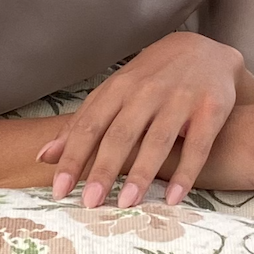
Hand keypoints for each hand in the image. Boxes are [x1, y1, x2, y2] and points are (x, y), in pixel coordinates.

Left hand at [35, 33, 243, 210]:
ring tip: (127, 203)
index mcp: (118, 89)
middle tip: (90, 202)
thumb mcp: (114, 93)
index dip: (73, 158)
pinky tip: (173, 198)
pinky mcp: (210, 109)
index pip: (90, 126)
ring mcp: (180, 100)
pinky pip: (198, 145)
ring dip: (141, 173)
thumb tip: (44, 157)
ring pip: (157, 140)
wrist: (204, 51)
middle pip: (121, 134)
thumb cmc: (150, 79)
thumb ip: (81, 124)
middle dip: (104, 169)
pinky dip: (186, 173)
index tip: (59, 189)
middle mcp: (147, 93)